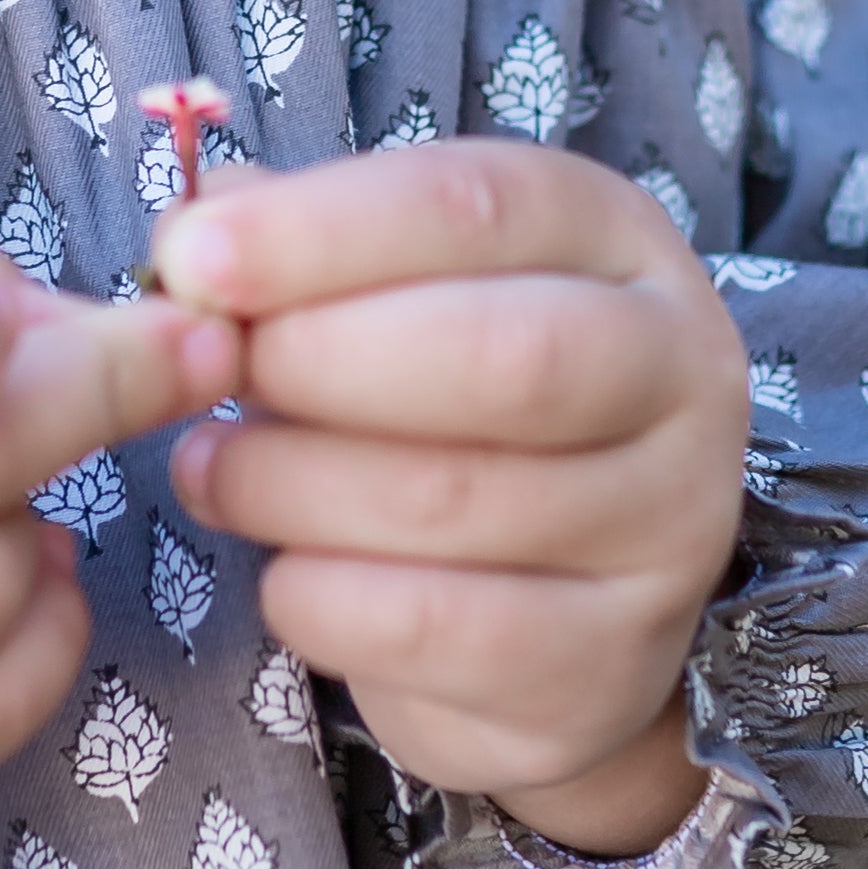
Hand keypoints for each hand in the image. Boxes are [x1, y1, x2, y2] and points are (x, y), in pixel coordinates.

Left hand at [155, 143, 748, 853]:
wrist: (557, 601)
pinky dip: (319, 598)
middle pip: (503, 357)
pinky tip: (281, 573)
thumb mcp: (396, 284)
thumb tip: (197, 225)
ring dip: (287, 484)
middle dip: (320, 360)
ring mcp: (664, 528)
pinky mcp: (610, 663)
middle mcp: (677, 373)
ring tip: (209, 470)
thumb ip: (301, 241)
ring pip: (453, 501)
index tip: (191, 258)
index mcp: (615, 239)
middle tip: (209, 373)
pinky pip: (435, 632)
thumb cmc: (449, 397)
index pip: (481, 206)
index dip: (323, 230)